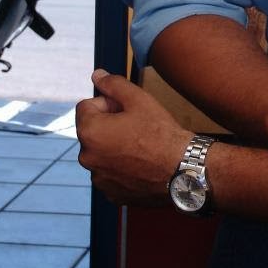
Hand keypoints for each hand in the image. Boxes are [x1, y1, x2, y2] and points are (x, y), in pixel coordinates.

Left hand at [76, 69, 191, 204]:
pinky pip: (110, 172)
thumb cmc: (160, 132)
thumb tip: (96, 75)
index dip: (107, 103)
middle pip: (92, 130)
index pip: (85, 106)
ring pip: (101, 152)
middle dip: (109, 125)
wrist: (181, 168)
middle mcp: (87, 158)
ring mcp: (98, 178)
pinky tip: (141, 163)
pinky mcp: (111, 193)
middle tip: (137, 126)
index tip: (127, 110)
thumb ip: (113, 84)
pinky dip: (121, 167)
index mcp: (89, 132)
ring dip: (114, 147)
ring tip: (141, 146)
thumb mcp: (139, 99)